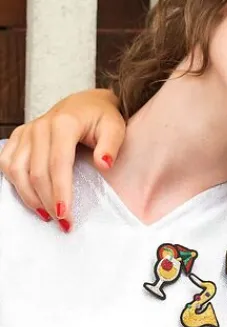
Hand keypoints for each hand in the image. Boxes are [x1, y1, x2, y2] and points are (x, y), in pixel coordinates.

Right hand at [0, 89, 124, 230]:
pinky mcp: (18, 136)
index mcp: (64, 123)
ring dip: (30, 197)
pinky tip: (30, 198)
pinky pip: (7, 163)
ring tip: (47, 215)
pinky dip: (14, 184)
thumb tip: (104, 164)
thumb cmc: (103, 118)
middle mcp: (40, 127)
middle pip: (36, 171)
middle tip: (62, 222)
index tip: (66, 214)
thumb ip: (111, 145)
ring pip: (17, 170)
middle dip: (47, 200)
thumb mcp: (115, 128)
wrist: (87, 104)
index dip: (60, 191)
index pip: (58, 163)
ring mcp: (26, 131)